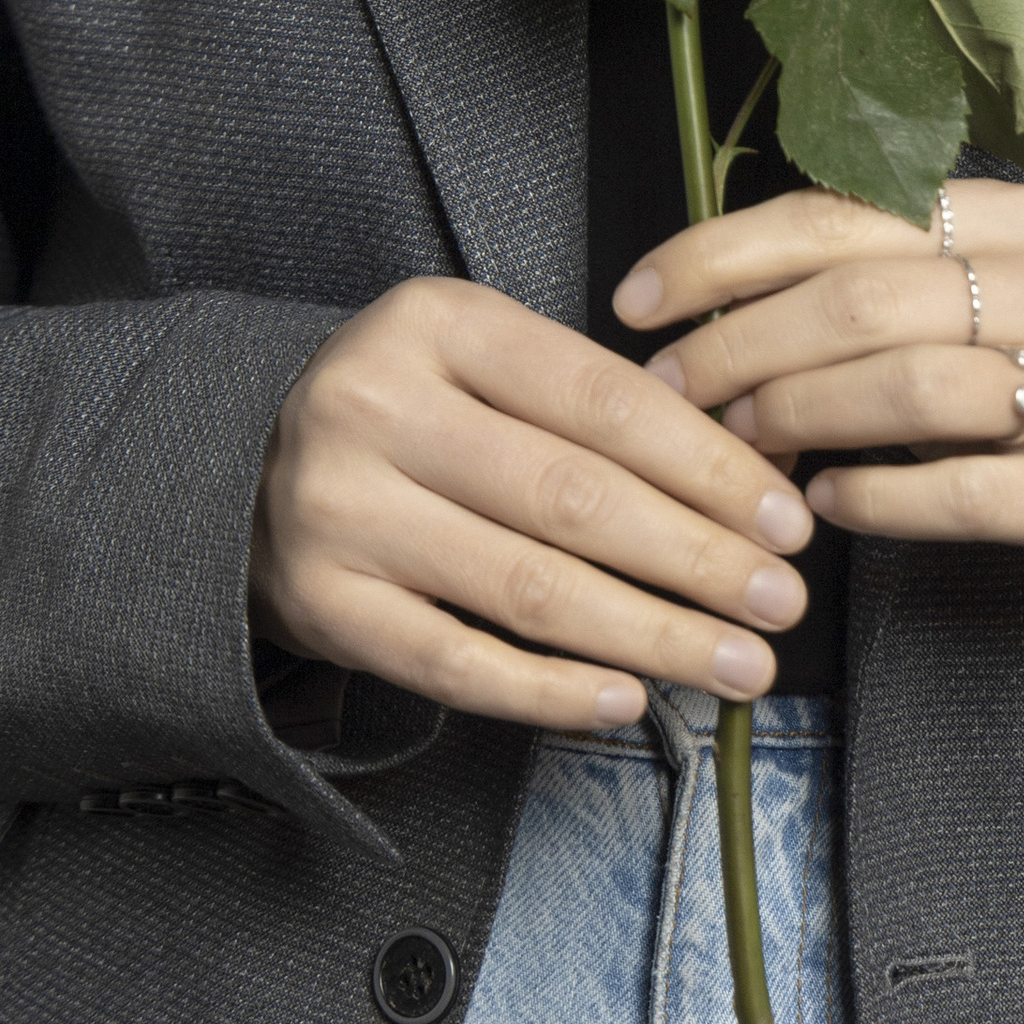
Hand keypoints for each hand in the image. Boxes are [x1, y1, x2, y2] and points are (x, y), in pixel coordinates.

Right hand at [252, 276, 820, 733]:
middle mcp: (378, 408)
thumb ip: (586, 402)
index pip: (601, 398)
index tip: (786, 516)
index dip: (708, 465)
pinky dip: (551, 691)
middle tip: (782, 600)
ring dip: (654, 634)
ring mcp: (344, 512)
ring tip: (738, 662)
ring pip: (529, 587)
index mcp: (434, 324)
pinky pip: (459, 664)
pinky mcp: (326, 607)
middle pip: (574, 496)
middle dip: (698, 557)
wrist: (236, 470)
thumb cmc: (400, 415)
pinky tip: (625, 699)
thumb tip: (744, 479)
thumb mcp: (473, 360)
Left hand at [614, 181, 1023, 667]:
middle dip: (740, 342)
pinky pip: (961, 490)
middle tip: (670, 390)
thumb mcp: (979, 308)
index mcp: (1018, 216)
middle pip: (862, 295)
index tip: (638, 299)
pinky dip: (875, 497)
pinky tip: (825, 504)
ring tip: (738, 445)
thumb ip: (868, 288)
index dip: (722, 253)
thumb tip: (701, 307)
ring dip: (796, 416)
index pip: (843, 213)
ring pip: (905, 385)